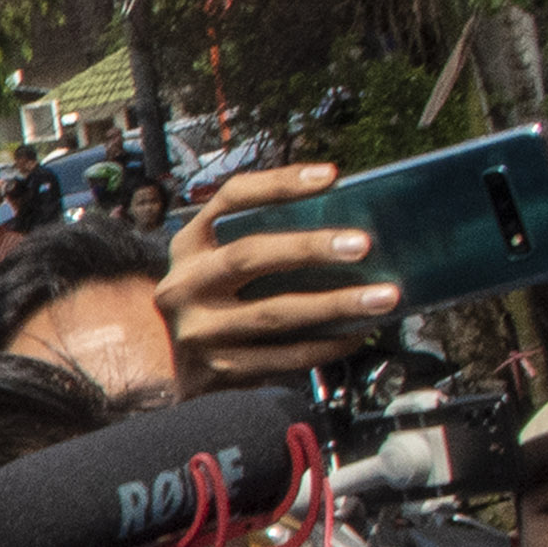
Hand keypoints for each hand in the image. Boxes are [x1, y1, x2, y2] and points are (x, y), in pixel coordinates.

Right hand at [159, 164, 401, 394]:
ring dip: (334, 305)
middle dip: (309, 248)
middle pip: (248, 257)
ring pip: (272, 313)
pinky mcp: (216, 370)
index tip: (331, 176)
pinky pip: (279, 358)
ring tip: (384, 297)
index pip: (230, 199)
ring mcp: (198, 332)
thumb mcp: (217, 259)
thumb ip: (262, 238)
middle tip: (363, 245)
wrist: (164, 363)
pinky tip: (356, 333)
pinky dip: (324, 345)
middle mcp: (185, 286)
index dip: (279, 184)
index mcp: (189, 246)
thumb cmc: (214, 297)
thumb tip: (350, 222)